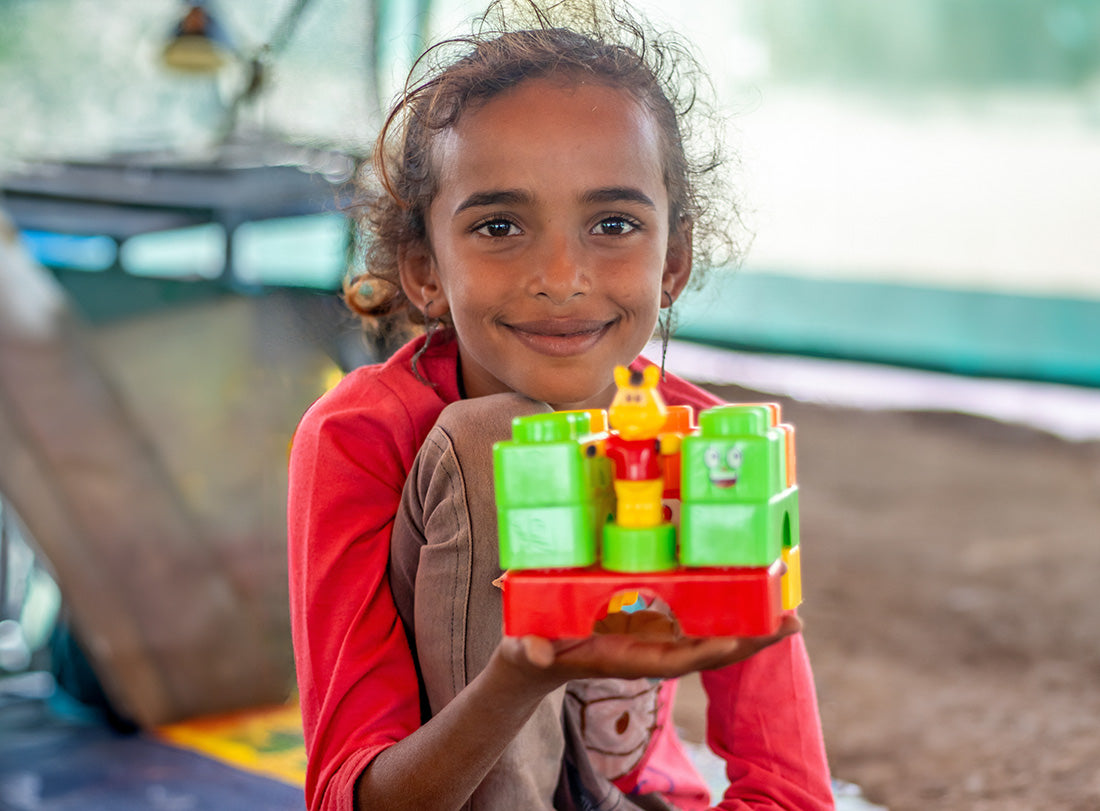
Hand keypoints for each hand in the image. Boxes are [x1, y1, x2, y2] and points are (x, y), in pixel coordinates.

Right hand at [497, 611, 801, 684]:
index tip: (738, 640)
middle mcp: (649, 650)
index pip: (674, 659)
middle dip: (751, 639)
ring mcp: (654, 639)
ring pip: (711, 634)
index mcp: (625, 657)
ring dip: (750, 624)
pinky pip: (697, 619)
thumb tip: (532, 651)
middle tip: (794, 621)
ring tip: (790, 609)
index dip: (706, 650)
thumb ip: (529, 651)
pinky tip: (752, 593)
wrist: (535, 661)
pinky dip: (728, 607)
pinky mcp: (652, 624)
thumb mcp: (525, 649)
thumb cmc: (530, 651)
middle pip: (708, 649)